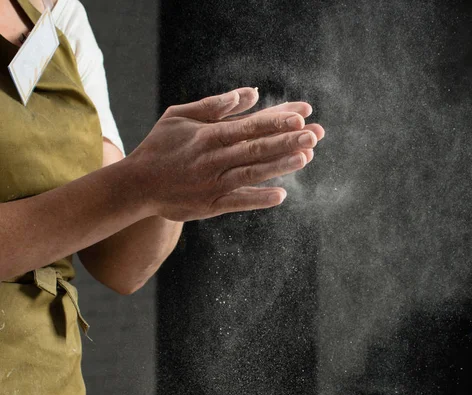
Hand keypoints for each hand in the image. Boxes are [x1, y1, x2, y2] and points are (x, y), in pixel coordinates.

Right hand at [126, 87, 323, 221]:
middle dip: (287, 140)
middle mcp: (213, 159)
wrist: (137, 186)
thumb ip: (216, 105)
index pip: (250, 125)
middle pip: (256, 148)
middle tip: (316, 134)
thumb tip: (252, 92)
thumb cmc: (161, 146)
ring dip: (280, 165)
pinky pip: (239, 202)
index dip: (277, 120)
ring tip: (306, 158)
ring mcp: (213, 184)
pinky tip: (281, 195)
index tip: (303, 115)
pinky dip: (259, 199)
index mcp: (207, 135)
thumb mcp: (181, 116)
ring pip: (251, 173)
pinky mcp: (211, 205)